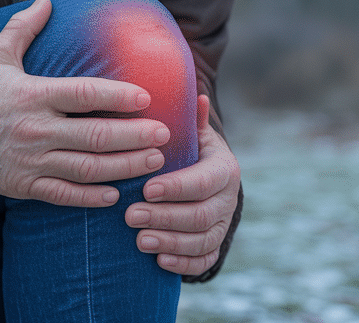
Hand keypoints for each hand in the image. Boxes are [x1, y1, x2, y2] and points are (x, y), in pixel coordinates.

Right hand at [0, 0, 170, 206]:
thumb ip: (24, 27)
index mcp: (33, 95)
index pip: (84, 94)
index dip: (118, 95)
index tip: (148, 97)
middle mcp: (35, 129)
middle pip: (95, 135)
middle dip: (134, 136)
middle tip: (164, 134)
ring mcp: (30, 160)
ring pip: (87, 168)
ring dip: (124, 167)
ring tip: (153, 162)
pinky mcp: (24, 185)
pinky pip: (64, 195)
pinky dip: (92, 198)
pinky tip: (117, 193)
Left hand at [125, 95, 240, 275]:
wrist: (208, 179)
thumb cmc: (190, 151)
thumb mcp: (192, 133)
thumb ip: (191, 119)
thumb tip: (195, 95)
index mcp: (224, 168)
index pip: (203, 181)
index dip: (176, 188)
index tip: (145, 189)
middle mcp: (228, 198)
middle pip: (201, 215)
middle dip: (165, 217)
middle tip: (130, 215)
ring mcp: (223, 224)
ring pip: (202, 240)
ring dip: (170, 242)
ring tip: (139, 240)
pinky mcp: (215, 245)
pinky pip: (204, 260)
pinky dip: (183, 264)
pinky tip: (158, 261)